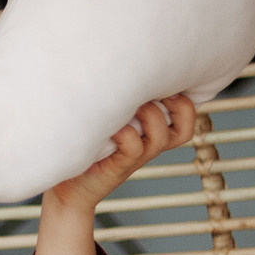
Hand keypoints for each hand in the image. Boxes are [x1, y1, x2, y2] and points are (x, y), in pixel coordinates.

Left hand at [32, 94, 196, 254]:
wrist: (67, 187)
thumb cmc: (84, 146)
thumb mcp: (108, 118)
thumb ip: (119, 102)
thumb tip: (116, 67)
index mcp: (151, 133)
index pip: (187, 117)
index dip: (184, 99)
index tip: (161, 81)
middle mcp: (149, 145)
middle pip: (184, 129)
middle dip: (176, 105)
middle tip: (150, 91)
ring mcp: (135, 157)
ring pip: (159, 135)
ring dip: (148, 114)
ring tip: (126, 104)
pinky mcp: (118, 166)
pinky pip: (133, 146)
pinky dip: (124, 132)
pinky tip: (108, 126)